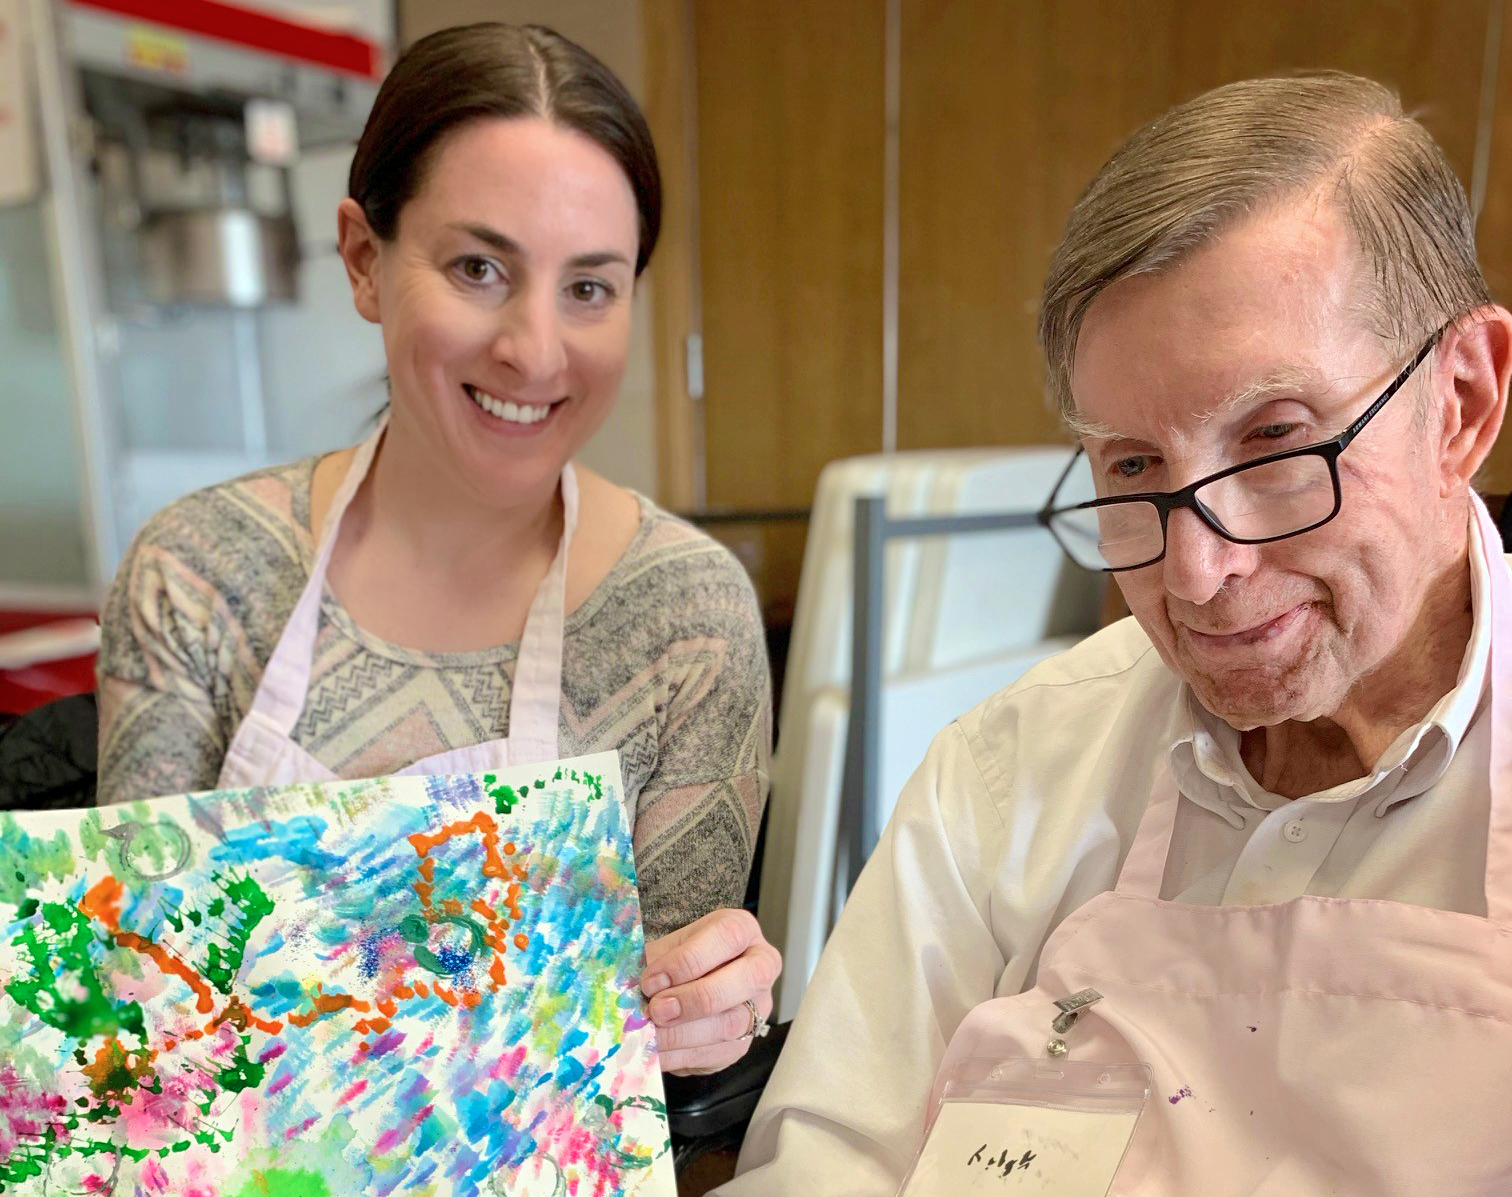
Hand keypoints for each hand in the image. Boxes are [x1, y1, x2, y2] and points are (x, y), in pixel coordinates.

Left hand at [641, 908, 781, 1075]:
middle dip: (695, 998)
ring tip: (649, 1034)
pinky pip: (715, 1053)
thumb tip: (625, 986)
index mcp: (741, 930)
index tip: (651, 980)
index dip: (688, 960)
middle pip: (745, 979)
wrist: (688, 985)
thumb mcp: (666, 949)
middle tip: (656, 1010)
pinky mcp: (742, 1042)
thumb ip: (653, 962)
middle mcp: (759, 965)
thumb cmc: (678, 960)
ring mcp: (757, 1007)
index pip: (727, 937)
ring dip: (683, 1033)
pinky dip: (679, 1055)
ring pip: (731, 1023)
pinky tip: (654, 1052)